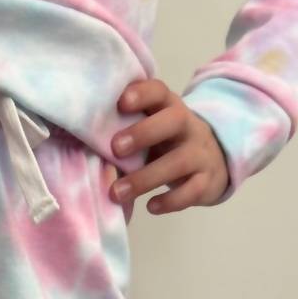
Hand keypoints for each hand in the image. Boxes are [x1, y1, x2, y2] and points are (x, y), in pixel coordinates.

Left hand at [108, 78, 229, 214]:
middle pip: (174, 120)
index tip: (120, 103)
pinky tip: (150, 207)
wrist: (213, 162)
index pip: (159, 92)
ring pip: (179, 161)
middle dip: (144, 133)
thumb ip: (127, 129)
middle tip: (115, 149)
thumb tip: (84, 144)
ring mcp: (201, 153)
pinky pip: (192, 190)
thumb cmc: (167, 143)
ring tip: (117, 192)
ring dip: (145, 178)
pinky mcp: (207, 181)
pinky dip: (171, 201)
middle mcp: (189, 126)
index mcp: (169, 108)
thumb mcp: (152, 129)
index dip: (142, 94)